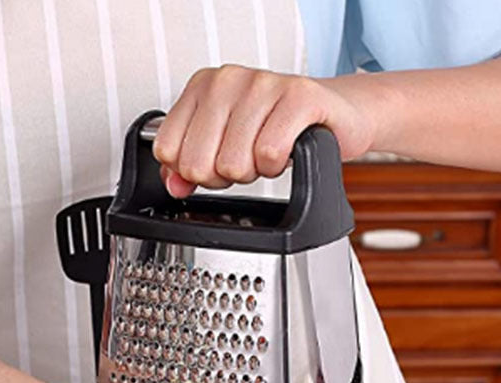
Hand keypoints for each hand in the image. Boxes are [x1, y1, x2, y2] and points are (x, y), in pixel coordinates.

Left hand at [152, 66, 376, 196]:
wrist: (333, 112)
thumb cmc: (276, 125)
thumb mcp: (224, 143)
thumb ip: (189, 165)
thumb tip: (174, 185)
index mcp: (202, 86)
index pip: (168, 149)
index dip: (191, 172)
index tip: (214, 161)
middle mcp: (228, 80)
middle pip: (198, 164)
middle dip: (223, 177)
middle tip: (246, 160)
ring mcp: (263, 84)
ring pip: (234, 163)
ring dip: (254, 172)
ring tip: (268, 152)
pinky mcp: (298, 96)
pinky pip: (269, 154)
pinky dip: (277, 166)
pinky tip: (286, 150)